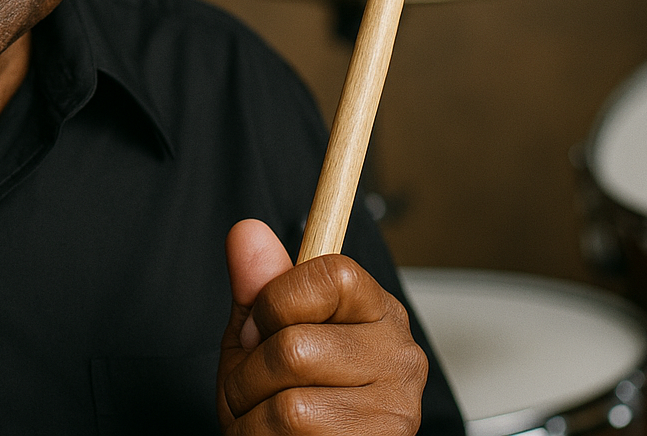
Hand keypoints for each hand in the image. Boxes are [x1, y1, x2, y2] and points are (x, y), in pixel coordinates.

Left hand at [216, 219, 426, 434]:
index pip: (333, 274)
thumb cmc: (283, 404)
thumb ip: (258, 288)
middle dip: (249, 374)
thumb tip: (246, 231)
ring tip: (264, 418)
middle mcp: (399, 355)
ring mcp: (395, 409)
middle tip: (254, 388)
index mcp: (376, 311)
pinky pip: (292, 434)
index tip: (259, 328)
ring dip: (252, 415)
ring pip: (291, 402)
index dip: (276, 301)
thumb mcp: (263, 338)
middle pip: (296, 346)